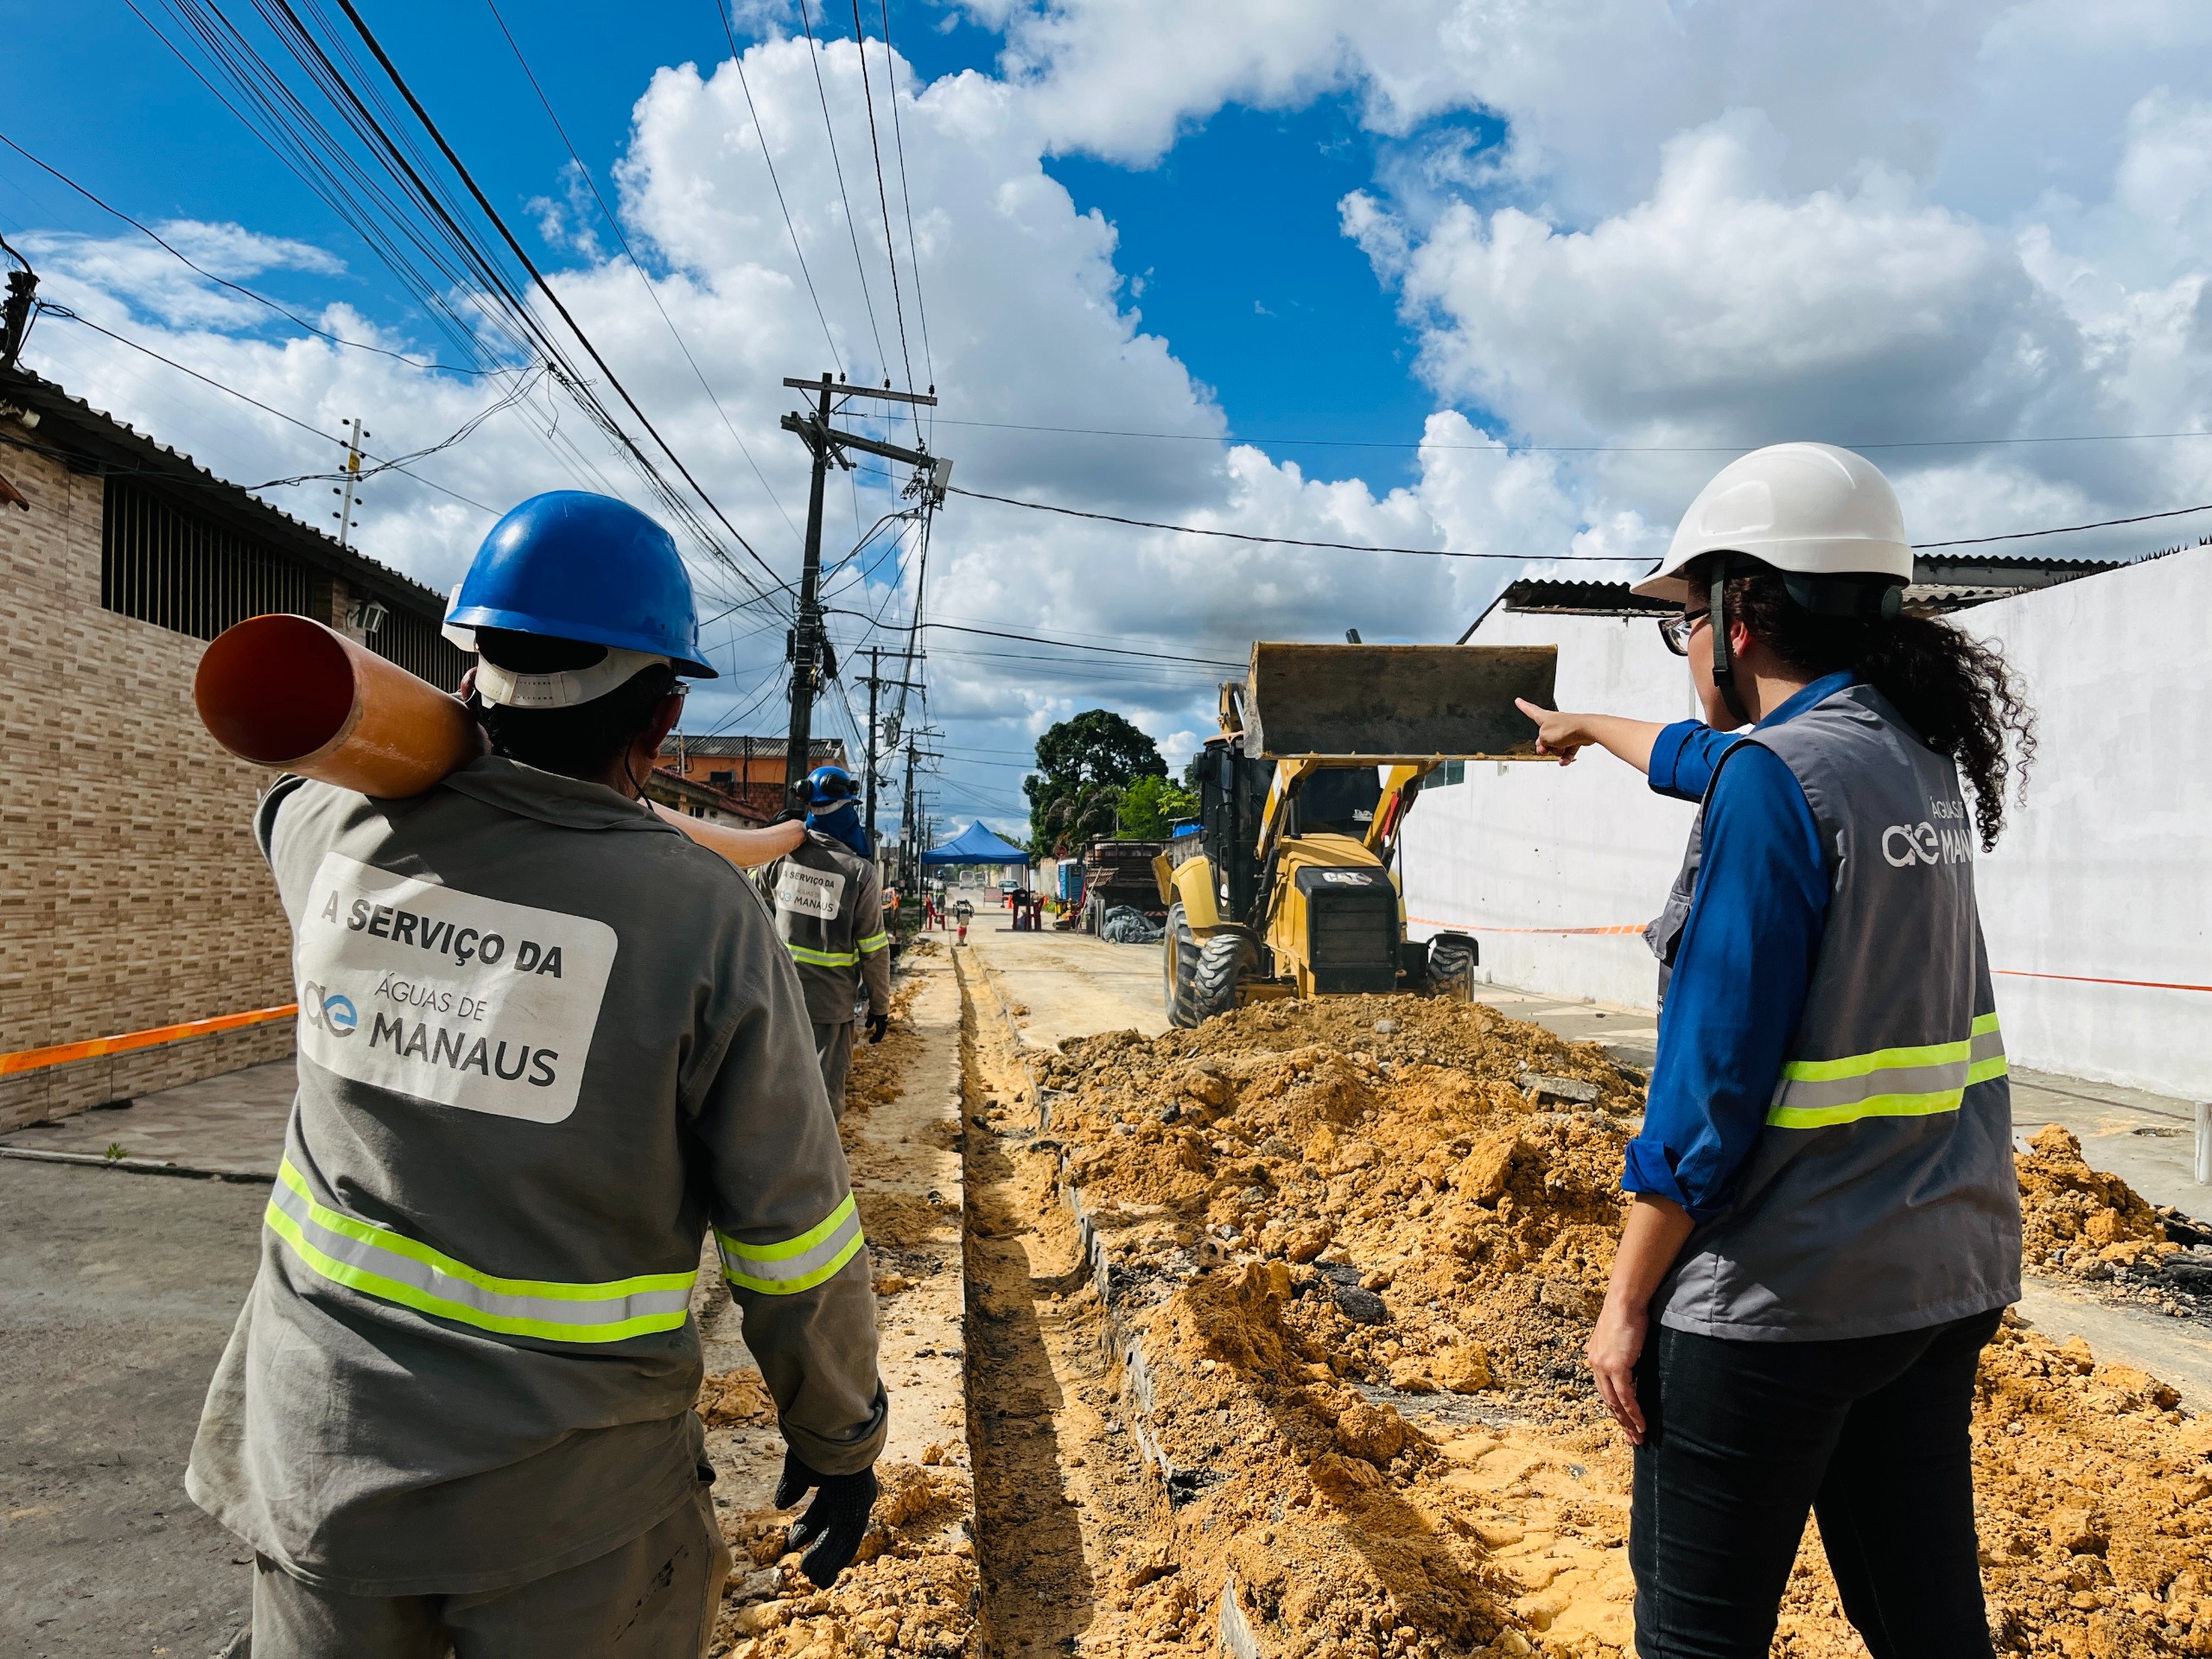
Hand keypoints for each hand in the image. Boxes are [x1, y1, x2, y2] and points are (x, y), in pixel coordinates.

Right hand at [774, 1449, 878, 1585]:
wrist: (832, 1432)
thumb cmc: (815, 1442)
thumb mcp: (800, 1467)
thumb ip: (792, 1486)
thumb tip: (780, 1504)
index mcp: (837, 1477)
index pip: (823, 1509)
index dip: (808, 1527)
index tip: (793, 1541)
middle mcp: (850, 1492)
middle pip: (834, 1527)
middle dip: (820, 1547)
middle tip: (806, 1568)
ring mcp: (855, 1502)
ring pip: (841, 1539)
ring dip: (825, 1560)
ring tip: (813, 1579)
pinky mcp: (856, 1512)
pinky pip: (846, 1544)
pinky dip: (832, 1562)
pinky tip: (821, 1576)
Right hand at [866, 1011, 889, 1043]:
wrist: (877, 1003)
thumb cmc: (874, 1009)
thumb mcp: (871, 1016)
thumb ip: (870, 1022)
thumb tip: (867, 1027)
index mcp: (883, 1022)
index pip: (881, 1031)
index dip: (877, 1036)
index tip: (872, 1038)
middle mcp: (884, 1024)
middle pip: (881, 1033)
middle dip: (876, 1038)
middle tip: (871, 1042)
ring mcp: (883, 1024)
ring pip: (880, 1034)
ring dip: (875, 1038)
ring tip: (870, 1041)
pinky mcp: (881, 1023)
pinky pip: (879, 1032)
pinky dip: (875, 1036)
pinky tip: (871, 1038)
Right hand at [1516, 698, 1589, 764]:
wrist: (1587, 730)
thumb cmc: (1567, 728)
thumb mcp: (1544, 737)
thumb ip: (1541, 743)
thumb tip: (1546, 746)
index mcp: (1544, 718)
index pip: (1530, 710)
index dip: (1523, 706)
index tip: (1518, 700)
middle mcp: (1554, 723)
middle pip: (1543, 737)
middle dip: (1544, 746)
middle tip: (1546, 748)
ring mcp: (1564, 731)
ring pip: (1555, 746)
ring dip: (1556, 751)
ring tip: (1561, 749)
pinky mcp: (1573, 738)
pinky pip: (1567, 751)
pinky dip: (1566, 757)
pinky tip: (1565, 760)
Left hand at [1587, 1295, 1650, 1444]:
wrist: (1625, 1301)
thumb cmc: (1626, 1313)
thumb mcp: (1618, 1336)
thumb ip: (1620, 1350)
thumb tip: (1628, 1358)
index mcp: (1595, 1357)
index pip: (1604, 1389)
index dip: (1614, 1407)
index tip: (1624, 1422)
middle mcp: (1595, 1364)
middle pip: (1608, 1400)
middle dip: (1621, 1421)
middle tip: (1631, 1438)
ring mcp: (1604, 1367)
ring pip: (1616, 1403)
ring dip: (1628, 1423)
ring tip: (1638, 1437)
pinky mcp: (1616, 1367)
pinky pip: (1626, 1397)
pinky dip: (1633, 1413)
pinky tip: (1641, 1424)